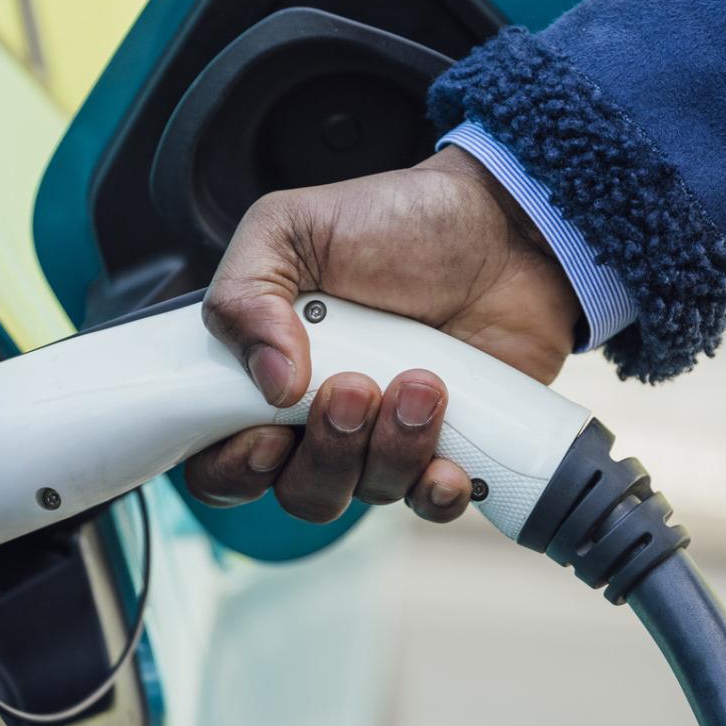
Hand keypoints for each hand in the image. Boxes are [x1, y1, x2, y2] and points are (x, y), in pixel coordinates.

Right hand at [187, 146, 580, 523]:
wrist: (503, 223)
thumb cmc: (393, 221)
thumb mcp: (289, 228)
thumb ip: (245, 296)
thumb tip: (270, 385)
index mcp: (269, 376)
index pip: (223, 461)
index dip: (235, 470)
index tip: (268, 437)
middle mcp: (323, 420)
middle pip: (299, 491)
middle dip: (327, 452)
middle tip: (356, 387)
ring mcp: (388, 439)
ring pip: (368, 494)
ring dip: (392, 449)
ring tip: (422, 381)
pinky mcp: (452, 448)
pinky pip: (432, 504)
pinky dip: (438, 492)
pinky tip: (452, 458)